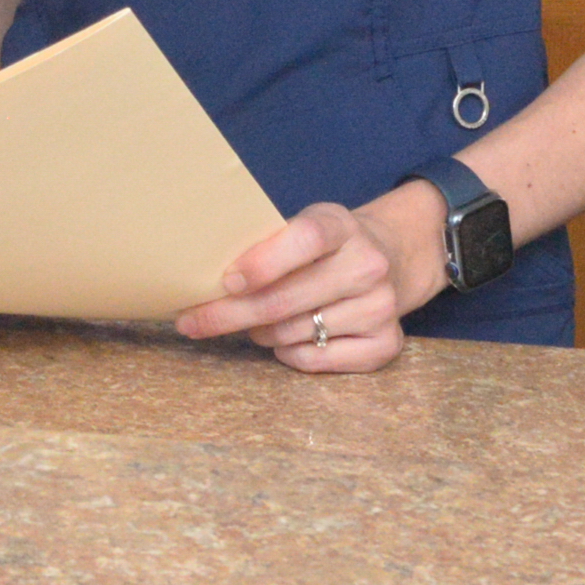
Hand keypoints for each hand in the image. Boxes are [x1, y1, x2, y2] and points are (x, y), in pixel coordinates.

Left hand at [176, 192, 442, 371]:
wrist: (392, 259)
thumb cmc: (327, 246)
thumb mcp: (305, 225)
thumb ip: (267, 244)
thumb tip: (202, 275)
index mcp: (342, 226)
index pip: (305, 239)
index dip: (263, 262)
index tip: (226, 281)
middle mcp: (368, 266)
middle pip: (286, 299)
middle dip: (230, 314)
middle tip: (192, 322)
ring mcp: (381, 307)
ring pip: (294, 333)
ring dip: (259, 332)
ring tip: (251, 323)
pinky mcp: (387, 344)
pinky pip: (316, 359)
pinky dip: (288, 354)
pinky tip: (284, 341)